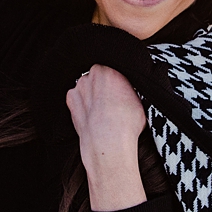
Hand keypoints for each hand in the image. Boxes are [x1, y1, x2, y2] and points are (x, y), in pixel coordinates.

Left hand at [66, 65, 146, 211]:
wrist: (108, 144)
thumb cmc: (127, 124)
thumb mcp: (141, 99)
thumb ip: (133, 86)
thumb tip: (136, 83)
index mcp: (109, 70)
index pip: (115, 67)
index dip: (119, 79)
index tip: (123, 89)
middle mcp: (91, 74)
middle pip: (99, 75)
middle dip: (105, 84)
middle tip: (114, 100)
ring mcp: (79, 87)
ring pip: (88, 86)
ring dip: (93, 94)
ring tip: (103, 110)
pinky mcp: (70, 101)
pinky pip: (78, 98)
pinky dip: (84, 103)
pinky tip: (93, 115)